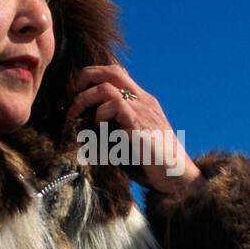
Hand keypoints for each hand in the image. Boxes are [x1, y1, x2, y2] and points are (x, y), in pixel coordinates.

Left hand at [67, 63, 206, 196]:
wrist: (179, 177)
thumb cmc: (152, 164)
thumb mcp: (128, 142)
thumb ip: (111, 131)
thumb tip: (84, 133)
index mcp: (142, 103)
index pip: (117, 74)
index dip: (92, 76)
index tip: (74, 92)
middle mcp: (144, 102)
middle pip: (112, 71)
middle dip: (84, 77)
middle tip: (70, 95)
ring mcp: (144, 112)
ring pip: (109, 86)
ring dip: (85, 98)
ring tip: (75, 115)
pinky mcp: (141, 126)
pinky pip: (116, 106)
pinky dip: (100, 114)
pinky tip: (98, 129)